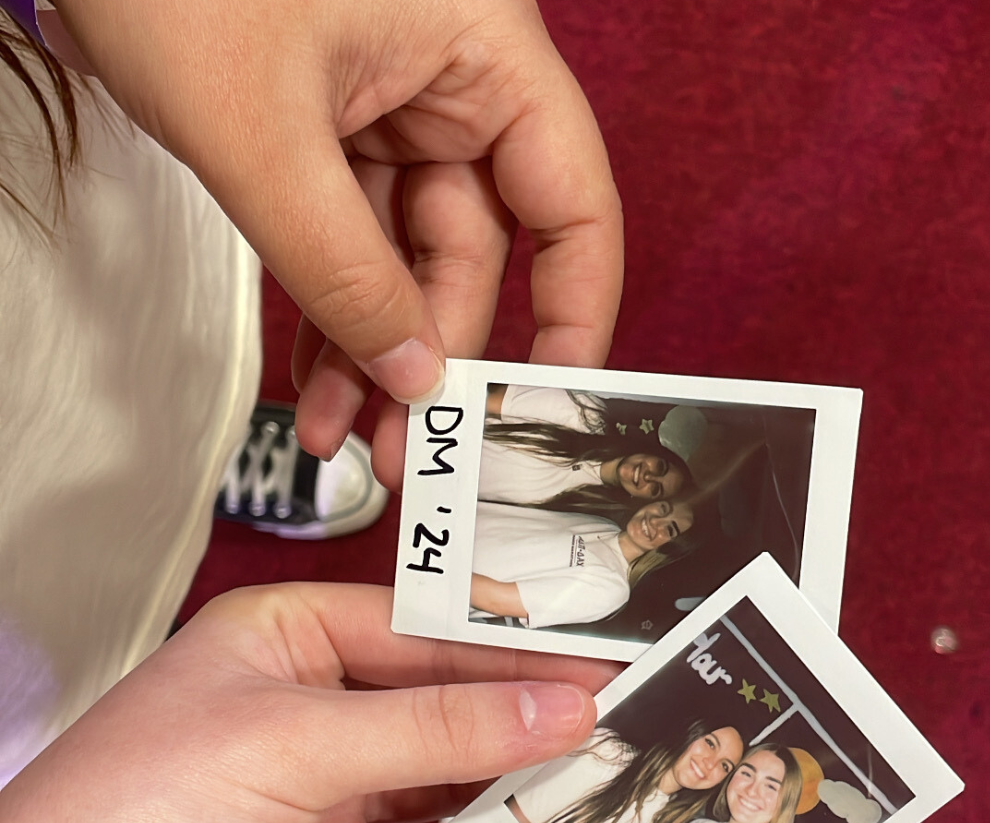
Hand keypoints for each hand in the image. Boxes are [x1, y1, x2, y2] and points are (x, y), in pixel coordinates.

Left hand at [0, 584, 615, 822]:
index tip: (590, 661)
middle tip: (611, 720)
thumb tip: (547, 704)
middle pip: (444, 702)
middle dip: (522, 714)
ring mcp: (328, 794)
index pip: (424, 627)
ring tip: (589, 782)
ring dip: (513, 785)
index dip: (510, 647)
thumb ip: (434, 728)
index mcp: (286, 637)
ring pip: (449, 778)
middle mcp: (312, 709)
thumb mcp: (293, 744)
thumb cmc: (116, 822)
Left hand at [50, 0, 623, 477]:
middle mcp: (450, 86)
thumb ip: (344, 269)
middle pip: (476, 254)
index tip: (542, 399)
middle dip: (431, 358)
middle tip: (403, 448)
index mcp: (481, 52)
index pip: (572, 203)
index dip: (573, 312)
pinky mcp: (330, 136)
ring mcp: (389, 113)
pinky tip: (317, 379)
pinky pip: (348, 245)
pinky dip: (331, 312)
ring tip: (341, 433)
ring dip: (372, 353)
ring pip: (404, 264)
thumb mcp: (261, 135)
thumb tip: (411, 375)